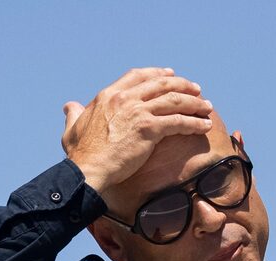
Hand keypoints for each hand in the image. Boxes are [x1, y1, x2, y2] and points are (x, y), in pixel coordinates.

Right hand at [60, 69, 214, 197]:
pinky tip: (204, 125)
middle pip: (162, 83)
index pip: (138, 75)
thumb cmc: (79, 156)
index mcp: (109, 95)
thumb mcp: (71, 130)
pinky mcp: (148, 129)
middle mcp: (125, 98)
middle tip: (196, 90)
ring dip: (194, 102)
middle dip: (183, 85)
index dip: (157, 73)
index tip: (170, 75)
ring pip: (174, 100)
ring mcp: (138, 112)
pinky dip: (194, 122)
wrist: (86, 172)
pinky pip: (178, 121)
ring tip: (206, 107)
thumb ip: (73, 115)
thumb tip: (68, 106)